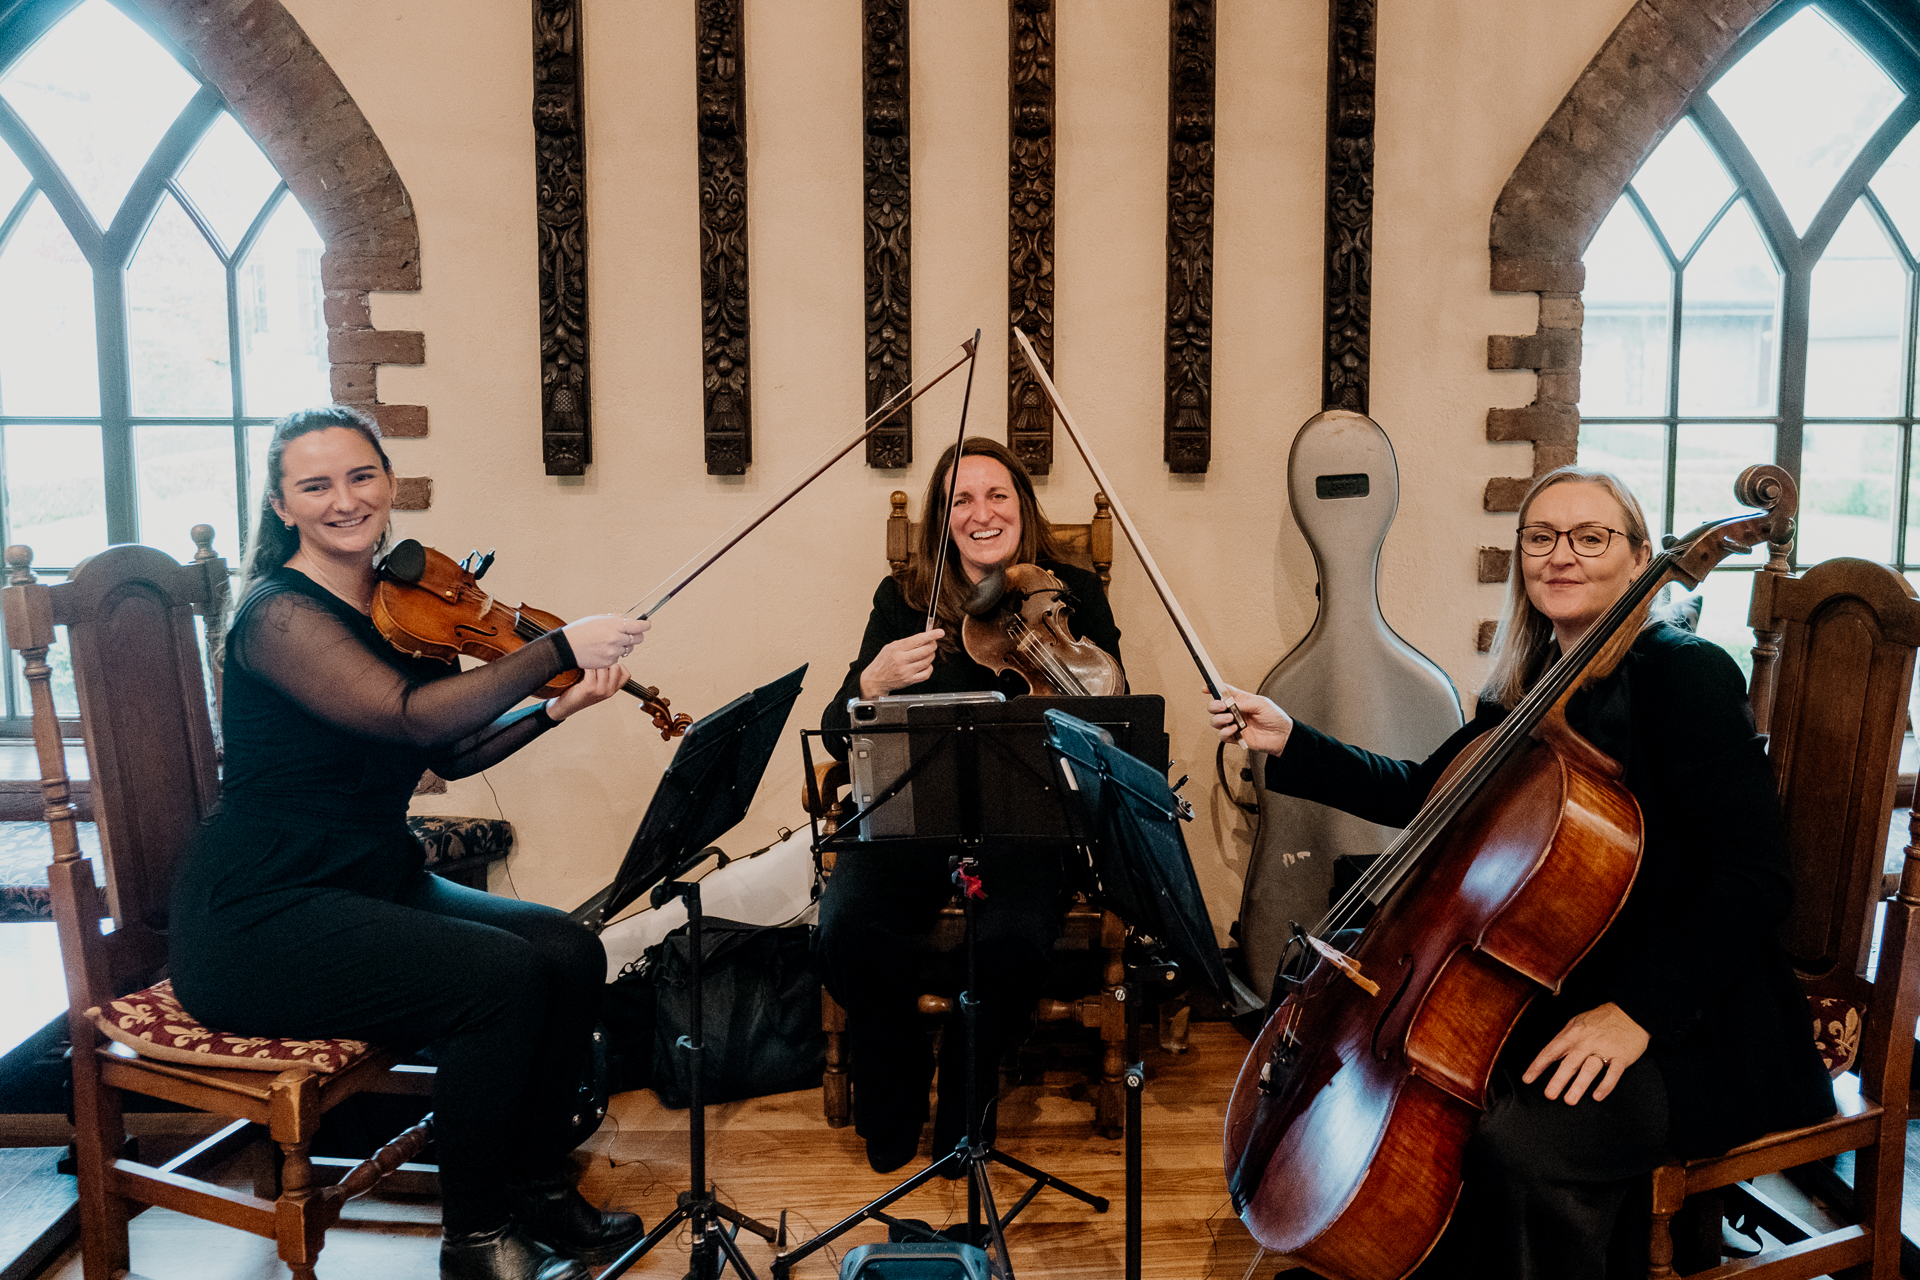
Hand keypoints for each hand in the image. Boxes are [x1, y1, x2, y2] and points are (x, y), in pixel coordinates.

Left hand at [546, 664, 624, 721]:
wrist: (567, 705)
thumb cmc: (580, 691)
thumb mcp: (597, 684)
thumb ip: (605, 674)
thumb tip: (606, 652)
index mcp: (613, 690)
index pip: (626, 674)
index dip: (618, 665)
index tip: (607, 662)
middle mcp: (609, 691)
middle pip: (616, 667)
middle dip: (606, 661)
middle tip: (595, 661)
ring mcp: (600, 690)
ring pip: (604, 666)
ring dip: (595, 661)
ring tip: (587, 661)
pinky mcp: (589, 688)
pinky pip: (591, 669)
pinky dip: (586, 664)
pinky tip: (581, 664)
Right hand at [561, 614, 649, 668]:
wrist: (566, 647)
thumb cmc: (580, 630)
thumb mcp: (598, 619)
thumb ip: (615, 620)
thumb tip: (627, 621)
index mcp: (614, 625)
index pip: (639, 626)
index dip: (645, 625)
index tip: (647, 624)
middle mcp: (616, 638)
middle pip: (638, 639)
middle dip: (636, 636)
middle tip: (630, 634)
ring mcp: (613, 652)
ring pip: (628, 649)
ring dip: (623, 646)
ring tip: (610, 642)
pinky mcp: (609, 662)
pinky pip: (618, 658)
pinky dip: (614, 655)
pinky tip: (603, 650)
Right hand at [859, 627, 943, 698]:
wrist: (875, 679)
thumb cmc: (883, 662)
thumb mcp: (891, 647)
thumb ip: (906, 642)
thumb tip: (924, 637)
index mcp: (897, 649)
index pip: (918, 639)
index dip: (931, 635)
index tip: (940, 632)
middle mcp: (902, 660)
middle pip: (926, 650)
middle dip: (933, 645)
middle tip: (933, 643)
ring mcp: (906, 671)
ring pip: (928, 661)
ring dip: (931, 656)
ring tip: (926, 654)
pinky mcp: (910, 680)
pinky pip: (927, 673)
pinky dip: (929, 667)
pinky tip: (925, 665)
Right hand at [1211, 684, 1292, 754]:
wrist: (1282, 735)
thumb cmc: (1274, 717)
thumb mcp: (1261, 703)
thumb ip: (1244, 703)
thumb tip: (1231, 703)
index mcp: (1241, 700)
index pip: (1223, 692)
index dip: (1213, 689)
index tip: (1206, 688)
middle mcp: (1234, 712)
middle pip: (1215, 707)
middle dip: (1214, 705)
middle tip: (1222, 706)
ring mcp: (1233, 724)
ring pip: (1215, 721)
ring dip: (1219, 719)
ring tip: (1230, 718)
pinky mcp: (1235, 737)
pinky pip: (1222, 735)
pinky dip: (1225, 731)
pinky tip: (1234, 729)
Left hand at [1522, 1002, 1649, 1103]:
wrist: (1630, 1012)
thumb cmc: (1600, 1020)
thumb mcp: (1577, 1023)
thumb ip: (1564, 1039)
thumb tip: (1549, 1056)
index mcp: (1572, 1034)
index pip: (1551, 1051)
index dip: (1538, 1066)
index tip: (1528, 1079)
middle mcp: (1586, 1042)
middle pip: (1569, 1063)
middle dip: (1558, 1080)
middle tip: (1549, 1095)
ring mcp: (1604, 1049)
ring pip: (1589, 1069)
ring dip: (1579, 1086)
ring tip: (1569, 1100)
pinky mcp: (1621, 1056)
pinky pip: (1613, 1073)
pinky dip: (1605, 1086)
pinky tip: (1597, 1096)